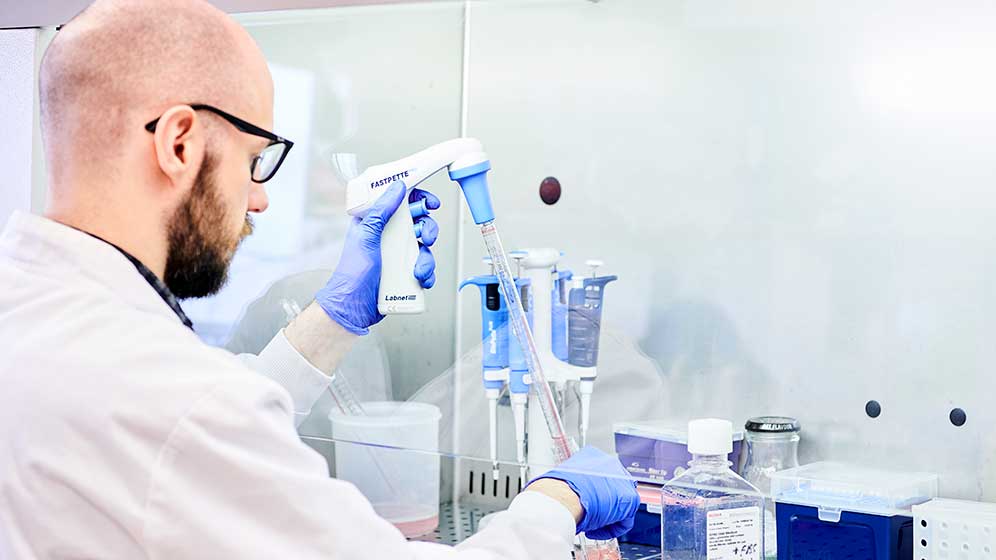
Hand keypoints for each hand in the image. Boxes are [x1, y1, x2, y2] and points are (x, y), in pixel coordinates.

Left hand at [316, 181, 439, 334]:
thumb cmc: (352, 274)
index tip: (430, 202)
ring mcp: (398, 256)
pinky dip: (426, 274)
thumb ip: (381, 210)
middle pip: (419, 224)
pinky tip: (418, 279)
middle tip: (424, 237)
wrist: (354, 307)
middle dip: (427, 230)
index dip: (419, 199)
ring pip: (424, 248)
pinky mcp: (405, 273)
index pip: (401, 203)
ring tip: (417, 269)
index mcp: (377, 223)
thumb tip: (397, 187)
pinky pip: (425, 269)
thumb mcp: (366, 236)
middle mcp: (389, 237)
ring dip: (426, 258)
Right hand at [527, 446, 638, 539]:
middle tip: (591, 515)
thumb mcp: (565, 483)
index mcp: (593, 456)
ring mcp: (622, 479)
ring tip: (591, 524)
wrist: (563, 498)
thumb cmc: (558, 492)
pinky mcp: (630, 498)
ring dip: (606, 518)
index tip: (587, 503)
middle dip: (603, 505)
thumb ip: (575, 486)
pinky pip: (624, 520)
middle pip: (613, 489)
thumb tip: (571, 495)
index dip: (594, 495)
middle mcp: (610, 464)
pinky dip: (610, 529)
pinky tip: (595, 530)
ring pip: (619, 505)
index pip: (601, 478)